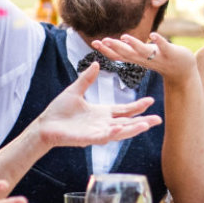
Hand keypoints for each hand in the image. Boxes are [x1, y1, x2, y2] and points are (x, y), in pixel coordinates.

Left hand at [32, 61, 165, 147]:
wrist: (44, 125)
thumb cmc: (58, 111)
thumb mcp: (75, 91)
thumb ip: (87, 79)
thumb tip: (97, 63)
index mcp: (101, 113)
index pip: (124, 110)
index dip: (137, 107)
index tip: (151, 101)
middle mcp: (102, 124)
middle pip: (127, 123)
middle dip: (143, 122)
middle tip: (159, 119)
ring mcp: (96, 132)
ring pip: (119, 132)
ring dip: (133, 129)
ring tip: (147, 125)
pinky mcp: (87, 139)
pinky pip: (103, 136)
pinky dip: (113, 133)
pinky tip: (122, 127)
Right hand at [91, 32, 196, 83]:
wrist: (182, 71)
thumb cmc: (160, 60)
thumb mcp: (141, 56)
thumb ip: (128, 51)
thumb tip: (111, 43)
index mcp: (137, 59)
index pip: (119, 56)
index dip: (106, 50)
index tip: (94, 43)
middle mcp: (144, 59)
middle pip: (127, 54)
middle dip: (114, 47)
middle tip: (102, 41)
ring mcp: (157, 57)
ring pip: (143, 51)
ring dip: (133, 44)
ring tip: (124, 36)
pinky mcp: (170, 53)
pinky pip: (163, 47)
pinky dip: (158, 41)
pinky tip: (153, 34)